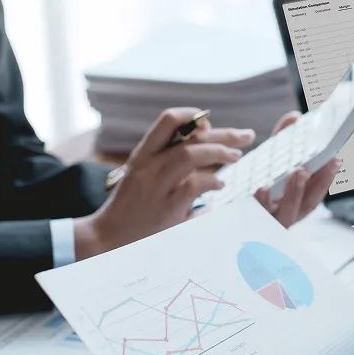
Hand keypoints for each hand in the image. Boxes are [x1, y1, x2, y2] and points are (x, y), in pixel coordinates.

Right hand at [74, 109, 254, 258]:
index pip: (167, 120)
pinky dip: (213, 183)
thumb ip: (166, 164)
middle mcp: (149, 165)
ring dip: (220, 152)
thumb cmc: (127, 209)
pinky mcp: (167, 207)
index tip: (209, 123)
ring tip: (236, 156)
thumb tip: (202, 156)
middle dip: (223, 133)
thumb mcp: (140, 178)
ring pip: (191, 155)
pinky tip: (220, 187)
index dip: (192, 116)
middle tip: (246, 135)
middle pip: (189, 136)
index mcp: (142, 155)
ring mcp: (157, 185)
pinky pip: (196, 186)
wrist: (107, 238)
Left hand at [254, 111, 339, 227]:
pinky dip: (261, 203)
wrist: (220, 203)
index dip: (326, 178)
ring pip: (286, 215)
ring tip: (297, 173)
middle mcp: (284, 214)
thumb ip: (281, 140)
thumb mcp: (267, 161)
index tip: (335, 159)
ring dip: (294, 194)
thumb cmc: (250, 181)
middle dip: (315, 185)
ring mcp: (267, 222)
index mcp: (293, 201)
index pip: (315, 192)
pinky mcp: (248, 224)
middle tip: (317, 165)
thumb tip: (295, 117)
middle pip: (305, 206)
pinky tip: (261, 189)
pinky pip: (256, 218)